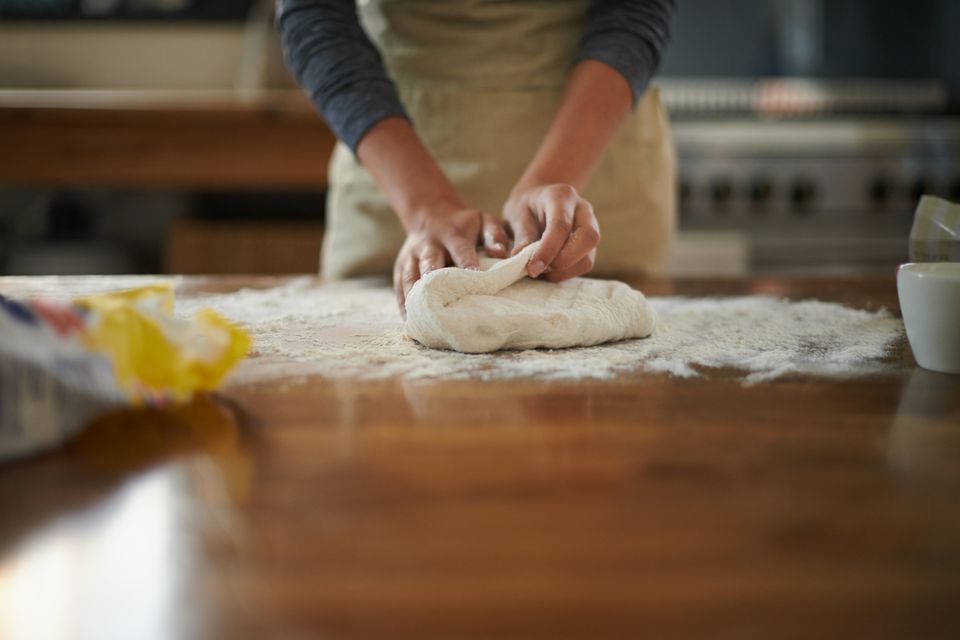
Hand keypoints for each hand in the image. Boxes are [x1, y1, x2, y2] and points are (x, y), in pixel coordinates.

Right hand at [394, 206, 509, 315]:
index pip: (461, 251)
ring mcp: (411, 255)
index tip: (475, 284)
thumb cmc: (465, 225)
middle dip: (435, 284)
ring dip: (416, 297)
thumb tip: (502, 254)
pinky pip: (400, 285)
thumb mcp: (484, 221)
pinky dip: (403, 304)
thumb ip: (495, 235)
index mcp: (453, 234)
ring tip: (424, 320)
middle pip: (430, 264)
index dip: (468, 266)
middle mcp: (429, 244)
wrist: (430, 214)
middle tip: (443, 307)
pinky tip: (410, 321)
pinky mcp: (401, 265)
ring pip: (411, 277)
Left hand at [502, 183, 600, 281]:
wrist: (537, 202)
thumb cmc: (525, 208)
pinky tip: (549, 269)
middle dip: (564, 261)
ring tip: (541, 269)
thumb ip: (522, 236)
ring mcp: (591, 227)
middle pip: (588, 238)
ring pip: (588, 257)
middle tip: (538, 270)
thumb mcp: (516, 215)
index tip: (532, 268)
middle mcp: (583, 209)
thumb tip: (522, 260)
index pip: (561, 225)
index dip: (548, 250)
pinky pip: (584, 264)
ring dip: (563, 271)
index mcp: (561, 197)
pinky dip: (565, 273)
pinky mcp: (590, 246)